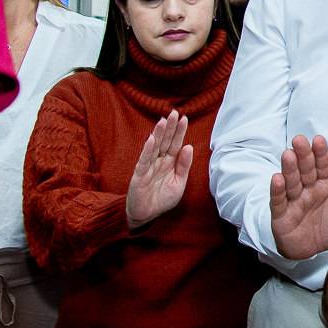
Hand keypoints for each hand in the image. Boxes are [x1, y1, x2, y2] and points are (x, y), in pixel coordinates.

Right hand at [126, 110, 192, 230]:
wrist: (147, 215)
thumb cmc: (163, 198)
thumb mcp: (178, 183)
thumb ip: (183, 166)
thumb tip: (189, 146)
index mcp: (169, 162)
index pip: (175, 144)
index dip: (179, 132)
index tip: (184, 118)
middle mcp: (158, 162)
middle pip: (165, 142)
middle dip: (170, 128)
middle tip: (174, 113)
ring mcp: (148, 167)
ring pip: (154, 148)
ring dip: (158, 134)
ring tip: (163, 121)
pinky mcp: (139, 176)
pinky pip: (143, 161)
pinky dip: (147, 151)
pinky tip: (150, 140)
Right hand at [270, 135, 327, 259]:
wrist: (312, 250)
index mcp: (325, 184)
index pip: (323, 166)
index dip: (321, 154)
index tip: (319, 140)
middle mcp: (308, 189)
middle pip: (306, 169)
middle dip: (303, 155)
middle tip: (300, 140)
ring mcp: (294, 200)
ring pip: (292, 181)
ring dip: (289, 168)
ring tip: (288, 154)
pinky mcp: (282, 214)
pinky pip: (279, 201)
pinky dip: (277, 190)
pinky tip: (277, 178)